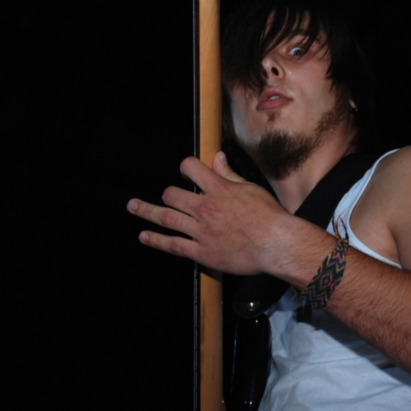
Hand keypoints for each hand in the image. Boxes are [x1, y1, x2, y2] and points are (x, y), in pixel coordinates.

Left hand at [127, 151, 301, 274]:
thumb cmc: (269, 216)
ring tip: (133, 207)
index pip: (191, 168)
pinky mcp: (202, 252)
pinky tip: (145, 236)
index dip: (186, 166)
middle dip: (167, 194)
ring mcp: (202, 231)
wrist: (277, 244)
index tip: (185, 170)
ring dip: (146, 212)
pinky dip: (156, 240)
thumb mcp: (250, 188)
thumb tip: (217, 158)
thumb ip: (228, 174)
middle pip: (172, 195)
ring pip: (167, 218)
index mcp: (219, 189)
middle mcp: (206, 208)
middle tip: (165, 197)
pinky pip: (173, 245)